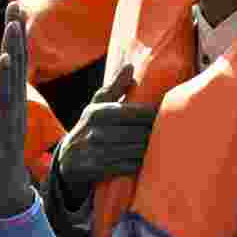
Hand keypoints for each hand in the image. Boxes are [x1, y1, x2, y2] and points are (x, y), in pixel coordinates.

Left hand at [0, 2, 34, 217]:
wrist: (4, 180)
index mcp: (13, 95)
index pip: (16, 58)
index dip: (16, 34)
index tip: (15, 10)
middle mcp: (16, 98)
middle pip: (19, 57)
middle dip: (16, 30)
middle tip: (16, 4)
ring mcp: (12, 109)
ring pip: (15, 72)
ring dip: (14, 46)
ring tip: (14, 23)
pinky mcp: (5, 121)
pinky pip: (6, 94)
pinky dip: (7, 75)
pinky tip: (7, 57)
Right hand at [56, 64, 152, 202]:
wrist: (66, 162)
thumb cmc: (88, 129)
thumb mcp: (96, 107)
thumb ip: (115, 88)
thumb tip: (131, 66)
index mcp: (97, 111)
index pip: (136, 112)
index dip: (154, 115)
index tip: (164, 117)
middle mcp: (94, 130)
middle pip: (138, 132)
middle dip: (154, 135)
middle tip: (170, 134)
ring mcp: (95, 151)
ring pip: (136, 150)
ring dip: (149, 151)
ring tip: (161, 148)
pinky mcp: (97, 170)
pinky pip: (128, 167)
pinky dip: (139, 165)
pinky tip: (146, 162)